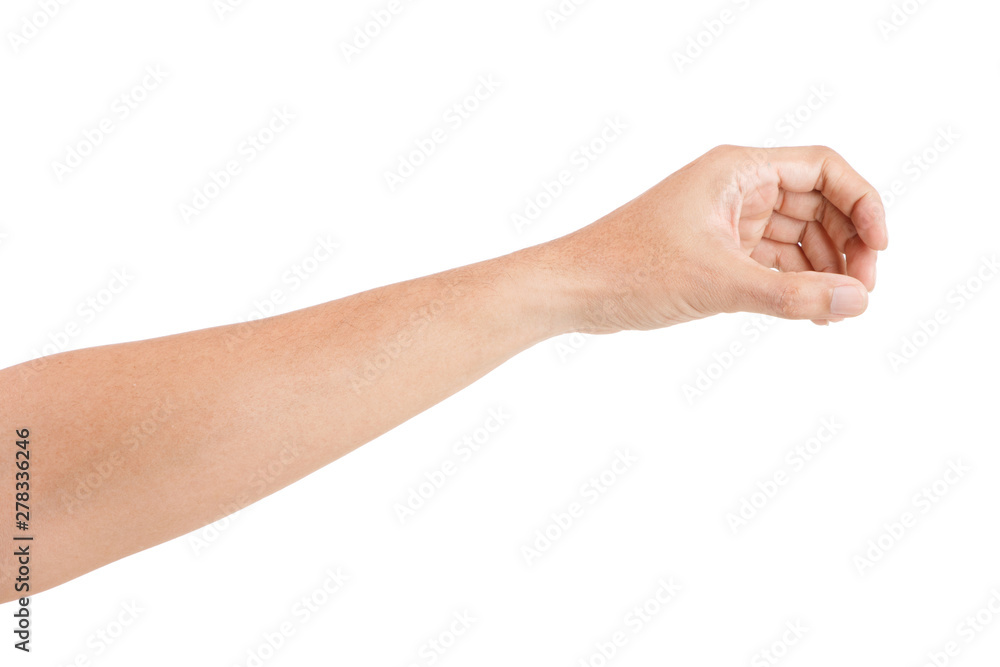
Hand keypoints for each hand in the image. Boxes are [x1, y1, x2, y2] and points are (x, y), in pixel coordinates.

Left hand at [552, 145, 887, 332]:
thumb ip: (793, 295)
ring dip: (822, 270)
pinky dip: (793, 284)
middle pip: (817, 204)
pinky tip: (810, 314)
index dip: (862, 203)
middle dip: (845, 245)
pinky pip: (771, 261)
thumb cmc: (631, 269)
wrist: (573, 290)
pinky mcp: (713, 252)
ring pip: (796, 236)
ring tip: (837, 313)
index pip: (823, 168)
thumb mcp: (720, 283)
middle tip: (860, 294)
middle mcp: (735, 188)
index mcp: (736, 170)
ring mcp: (725, 220)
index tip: (879, 248)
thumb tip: (858, 302)